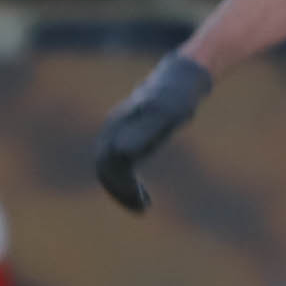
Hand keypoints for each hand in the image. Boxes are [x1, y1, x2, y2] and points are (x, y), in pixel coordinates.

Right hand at [93, 53, 213, 210]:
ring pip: (110, 168)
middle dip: (121, 192)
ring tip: (143, 206)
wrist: (181, 77)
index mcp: (117, 128)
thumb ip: (146, 133)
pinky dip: (127, 181)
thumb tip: (123, 154)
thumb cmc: (177, 96)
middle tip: (143, 209)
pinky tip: (144, 193)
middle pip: (105, 170)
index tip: (142, 203)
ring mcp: (118, 132)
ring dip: (123, 189)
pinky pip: (118, 163)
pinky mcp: (127, 135)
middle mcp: (113, 130)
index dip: (122, 188)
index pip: (109, 166)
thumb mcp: (167, 115)